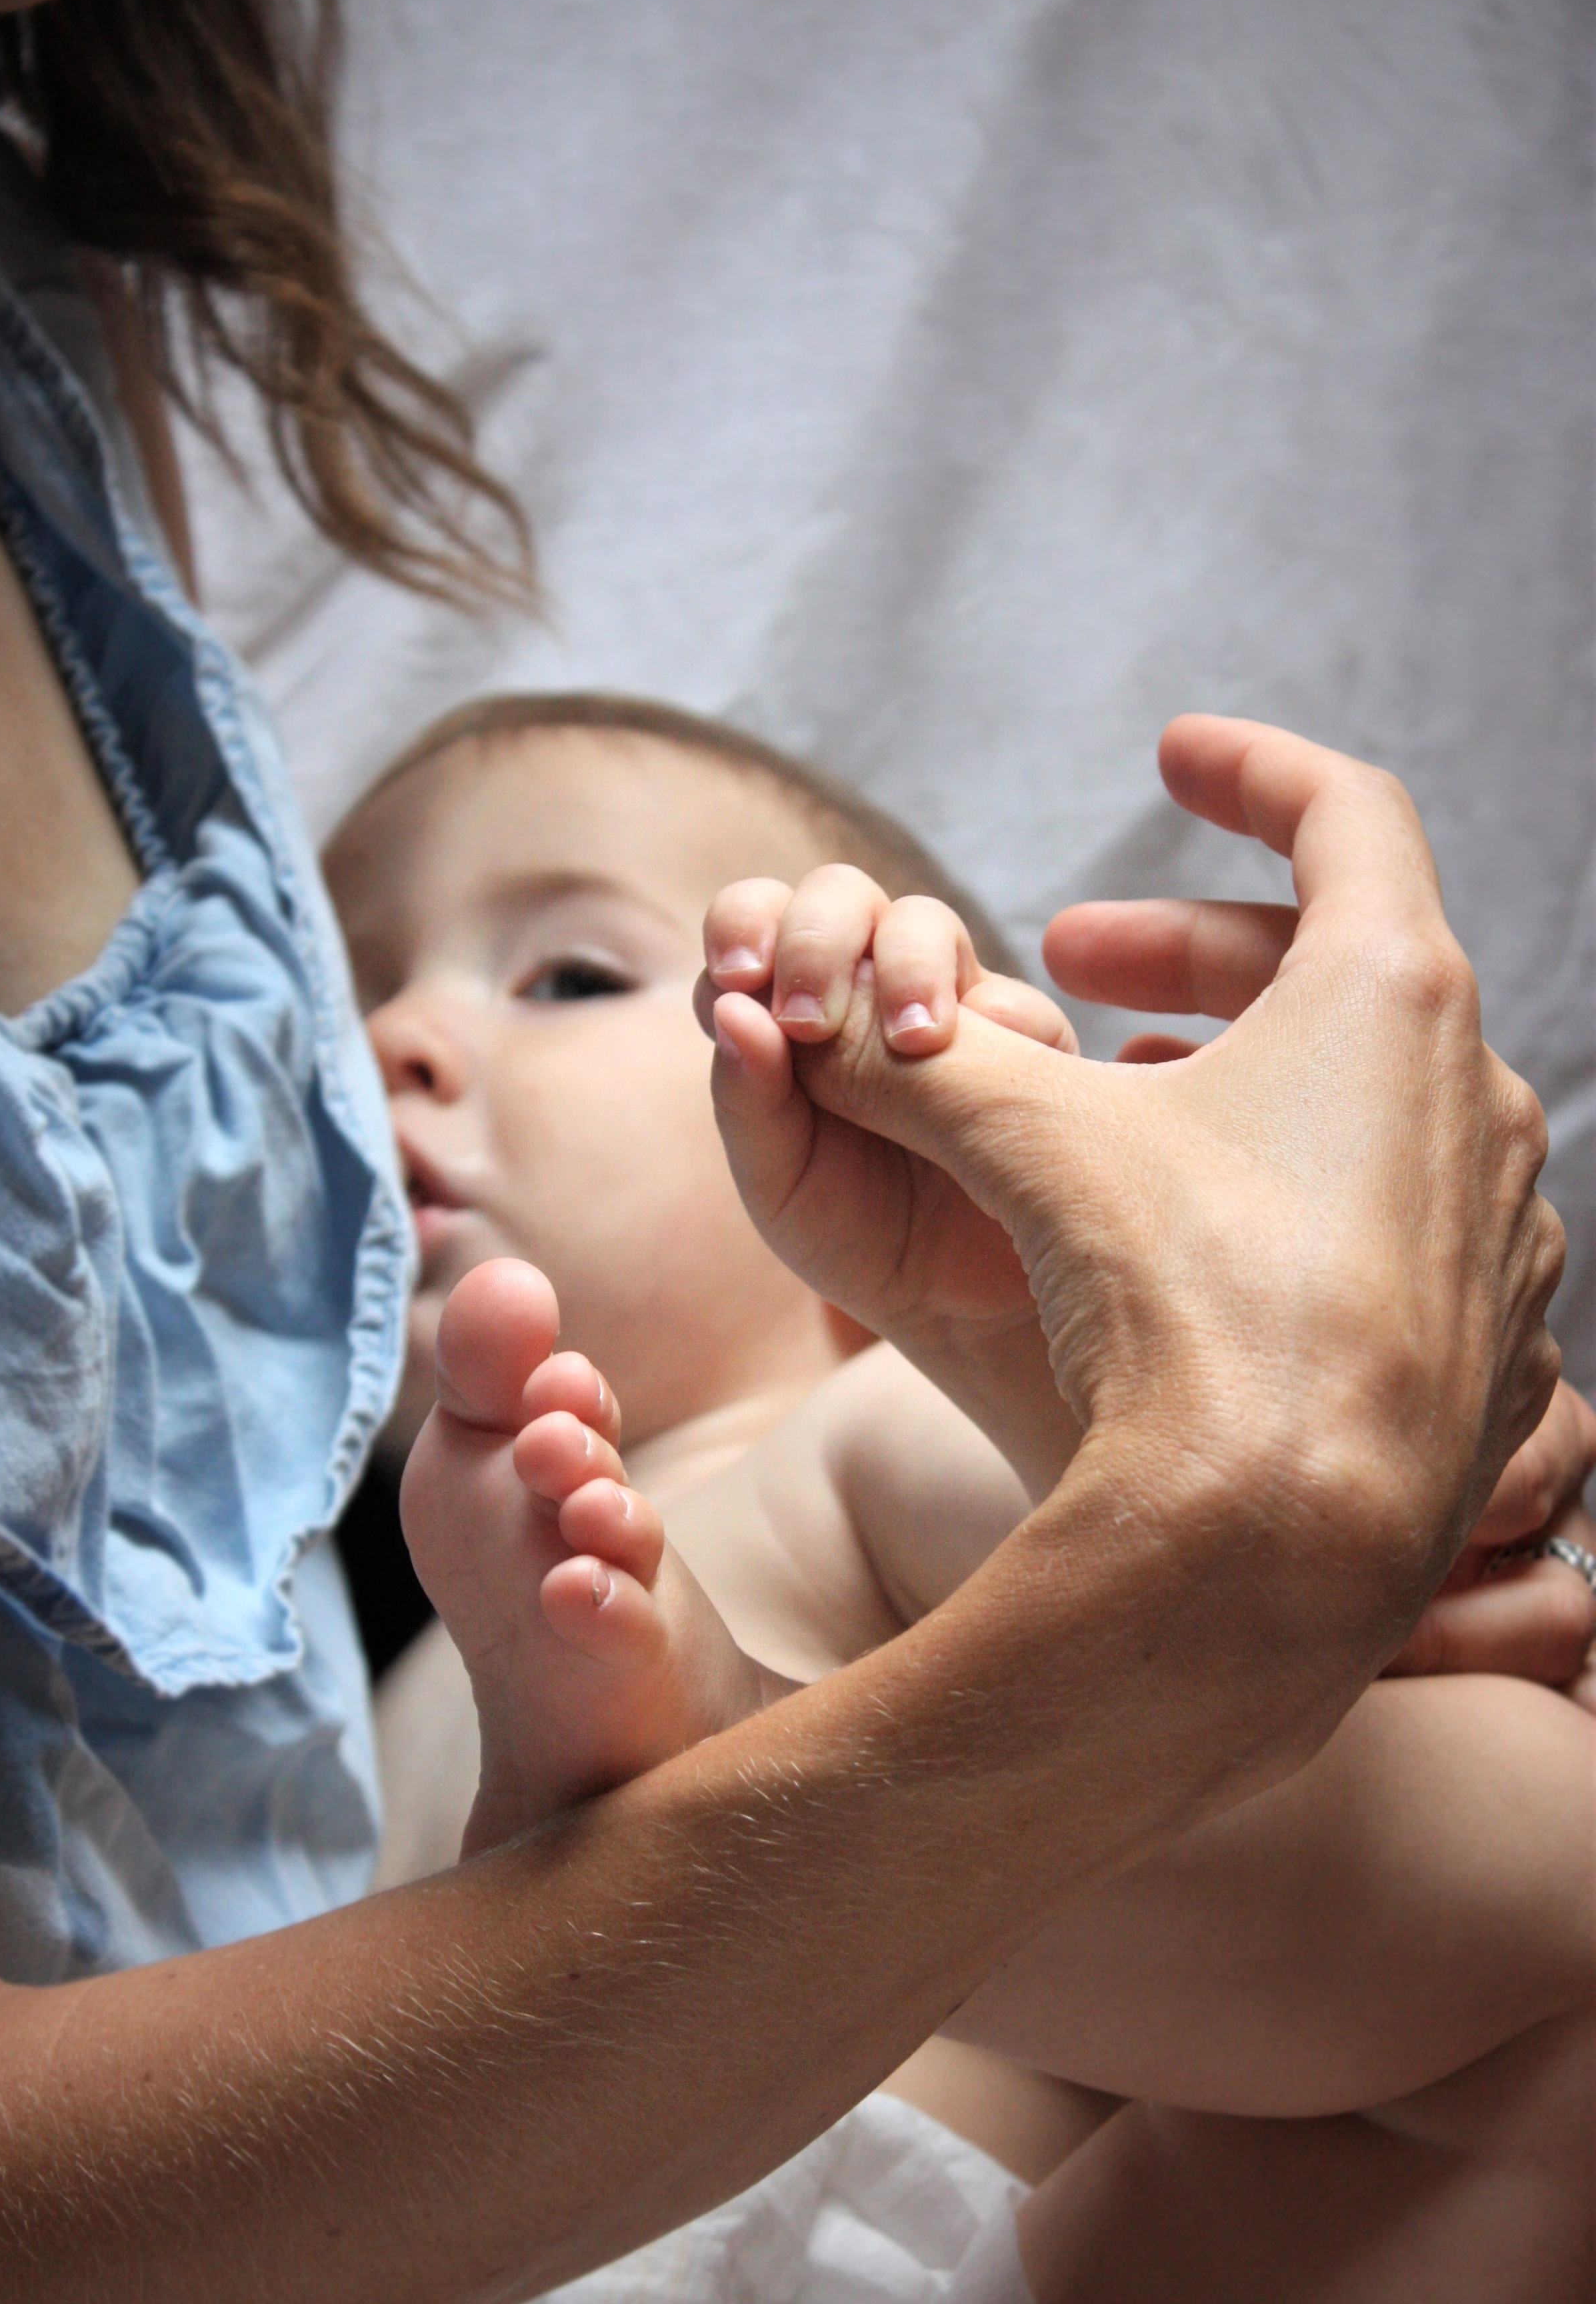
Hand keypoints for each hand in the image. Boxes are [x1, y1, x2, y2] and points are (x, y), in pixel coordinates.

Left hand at [697, 868, 1075, 1342]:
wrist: (954, 1311)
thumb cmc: (852, 1235)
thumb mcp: (778, 1181)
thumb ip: (747, 1099)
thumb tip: (731, 1007)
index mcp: (786, 1010)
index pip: (756, 919)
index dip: (743, 924)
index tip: (738, 977)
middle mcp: (865, 989)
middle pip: (842, 896)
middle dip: (819, 935)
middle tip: (810, 1018)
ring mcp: (949, 1007)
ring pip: (926, 925)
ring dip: (907, 966)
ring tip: (909, 1045)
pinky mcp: (1028, 1046)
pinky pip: (1018, 1003)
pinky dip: (998, 1022)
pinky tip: (987, 1078)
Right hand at [703, 720, 1564, 1671]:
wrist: (1283, 1547)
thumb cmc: (1182, 1311)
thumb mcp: (1030, 1145)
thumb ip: (924, 1062)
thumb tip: (806, 1028)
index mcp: (1391, 997)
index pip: (1343, 812)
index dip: (1246, 767)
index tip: (1172, 756)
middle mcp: (1476, 1095)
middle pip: (1339, 960)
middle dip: (1188, 950)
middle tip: (1075, 960)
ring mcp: (1497, 1225)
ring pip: (1368, 1099)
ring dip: (1244, 1076)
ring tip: (1124, 1108)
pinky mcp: (1487, 1336)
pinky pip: (1393, 1217)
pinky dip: (1298, 1189)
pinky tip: (1203, 1245)